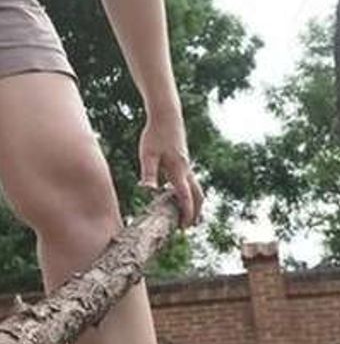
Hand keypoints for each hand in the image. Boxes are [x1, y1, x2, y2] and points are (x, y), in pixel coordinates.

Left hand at [138, 111, 203, 226]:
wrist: (167, 116)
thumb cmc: (154, 135)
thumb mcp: (147, 155)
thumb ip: (149, 173)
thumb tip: (148, 190)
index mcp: (177, 170)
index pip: (185, 197)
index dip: (186, 213)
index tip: (184, 227)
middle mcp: (186, 169)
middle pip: (197, 195)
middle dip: (195, 212)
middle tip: (188, 227)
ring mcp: (187, 164)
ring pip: (197, 188)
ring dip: (195, 202)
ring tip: (189, 215)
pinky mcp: (184, 160)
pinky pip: (191, 180)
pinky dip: (191, 192)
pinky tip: (180, 195)